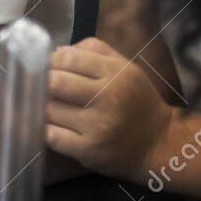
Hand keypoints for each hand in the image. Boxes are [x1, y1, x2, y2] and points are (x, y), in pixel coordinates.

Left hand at [46, 37, 174, 182]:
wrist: (159, 143)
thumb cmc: (135, 100)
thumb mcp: (125, 68)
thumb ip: (94, 51)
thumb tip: (56, 51)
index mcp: (117, 73)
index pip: (68, 58)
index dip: (52, 61)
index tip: (49, 66)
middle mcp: (109, 98)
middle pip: (55, 82)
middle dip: (42, 83)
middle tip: (42, 87)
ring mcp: (98, 125)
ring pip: (49, 109)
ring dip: (42, 107)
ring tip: (49, 106)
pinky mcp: (89, 149)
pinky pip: (51, 135)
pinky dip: (45, 129)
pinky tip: (51, 125)